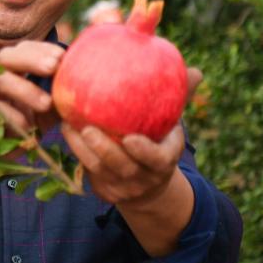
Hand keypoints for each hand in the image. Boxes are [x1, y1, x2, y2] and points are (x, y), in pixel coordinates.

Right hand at [0, 40, 62, 137]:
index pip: (24, 49)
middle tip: (53, 67)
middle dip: (31, 59)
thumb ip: (59, 95)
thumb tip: (85, 86)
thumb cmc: (24, 124)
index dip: (42, 49)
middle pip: (6, 57)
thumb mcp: (46, 109)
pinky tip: (28, 126)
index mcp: (11, 69)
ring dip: (24, 89)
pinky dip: (12, 116)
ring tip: (46, 104)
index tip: (62, 57)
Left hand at [62, 67, 202, 205]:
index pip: (157, 160)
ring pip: (100, 170)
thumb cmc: (159, 140)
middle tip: (87, 127)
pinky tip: (66, 131)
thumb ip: (180, 97)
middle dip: (104, 149)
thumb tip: (196, 71)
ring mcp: (123, 187)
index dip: (144, 152)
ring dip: (82, 149)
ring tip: (68, 126)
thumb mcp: (171, 124)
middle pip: (123, 167)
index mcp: (165, 160)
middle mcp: (145, 177)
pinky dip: (76, 153)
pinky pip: (87, 173)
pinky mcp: (105, 191)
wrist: (149, 184)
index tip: (130, 138)